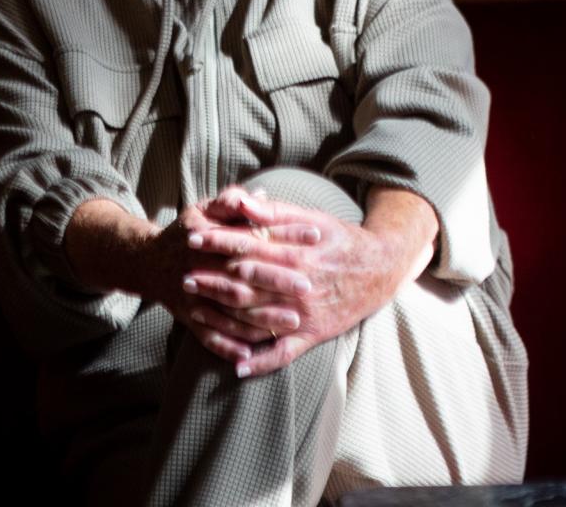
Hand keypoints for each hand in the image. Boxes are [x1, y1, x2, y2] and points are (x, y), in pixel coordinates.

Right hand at [62, 198, 314, 368]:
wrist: (149, 262)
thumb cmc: (186, 232)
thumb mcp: (203, 209)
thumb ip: (230, 202)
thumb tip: (259, 194)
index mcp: (206, 238)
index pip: (249, 237)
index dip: (282, 236)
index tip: (314, 235)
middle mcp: (199, 269)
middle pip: (241, 277)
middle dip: (275, 283)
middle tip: (308, 286)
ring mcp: (194, 297)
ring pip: (230, 312)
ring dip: (261, 319)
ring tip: (293, 322)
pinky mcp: (189, 319)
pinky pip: (209, 337)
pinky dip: (229, 346)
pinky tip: (252, 354)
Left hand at [181, 186, 436, 377]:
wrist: (382, 269)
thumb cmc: (340, 238)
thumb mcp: (311, 217)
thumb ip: (272, 212)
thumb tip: (239, 200)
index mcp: (296, 253)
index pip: (248, 246)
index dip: (217, 241)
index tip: (192, 237)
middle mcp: (298, 286)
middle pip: (247, 284)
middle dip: (212, 280)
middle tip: (184, 276)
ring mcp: (305, 314)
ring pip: (258, 319)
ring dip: (225, 316)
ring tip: (196, 310)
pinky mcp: (314, 335)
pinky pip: (284, 353)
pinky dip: (261, 361)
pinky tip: (237, 366)